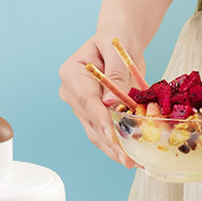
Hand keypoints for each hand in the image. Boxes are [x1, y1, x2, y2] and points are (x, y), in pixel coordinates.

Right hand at [59, 31, 144, 167]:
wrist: (120, 38)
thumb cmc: (117, 39)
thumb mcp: (117, 50)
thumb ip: (115, 73)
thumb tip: (110, 102)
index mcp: (71, 73)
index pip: (87, 100)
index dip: (101, 120)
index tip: (113, 136)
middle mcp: (71, 91)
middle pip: (90, 121)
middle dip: (109, 141)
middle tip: (127, 158)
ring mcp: (81, 104)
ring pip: (95, 131)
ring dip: (112, 148)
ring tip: (131, 162)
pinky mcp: (93, 113)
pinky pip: (102, 130)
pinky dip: (115, 143)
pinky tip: (128, 155)